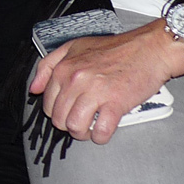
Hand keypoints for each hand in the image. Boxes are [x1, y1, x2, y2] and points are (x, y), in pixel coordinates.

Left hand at [28, 21, 180, 143]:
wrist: (149, 49)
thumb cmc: (116, 49)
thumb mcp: (75, 47)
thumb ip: (49, 65)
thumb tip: (34, 88)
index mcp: (65, 67)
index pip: (48, 103)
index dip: (57, 112)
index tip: (68, 111)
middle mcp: (76, 79)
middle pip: (59, 118)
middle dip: (68, 125)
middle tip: (81, 120)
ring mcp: (95, 91)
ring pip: (75, 127)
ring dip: (82, 133)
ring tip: (91, 127)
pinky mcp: (115, 103)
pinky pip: (100, 131)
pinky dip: (100, 136)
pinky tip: (104, 130)